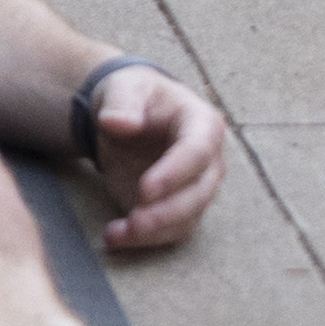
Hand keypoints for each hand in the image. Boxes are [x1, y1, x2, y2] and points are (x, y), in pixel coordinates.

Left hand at [76, 64, 225, 250]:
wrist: (129, 113)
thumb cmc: (134, 95)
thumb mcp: (124, 86)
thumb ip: (121, 102)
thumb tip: (116, 123)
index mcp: (201, 124)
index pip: (196, 152)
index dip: (174, 173)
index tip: (146, 190)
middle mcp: (208, 162)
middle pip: (198, 194)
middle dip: (166, 213)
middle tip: (134, 221)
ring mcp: (195, 188)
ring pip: (187, 219)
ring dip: (155, 232)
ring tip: (118, 234)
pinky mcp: (176, 208)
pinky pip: (169, 230)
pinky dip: (144, 239)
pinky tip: (115, 237)